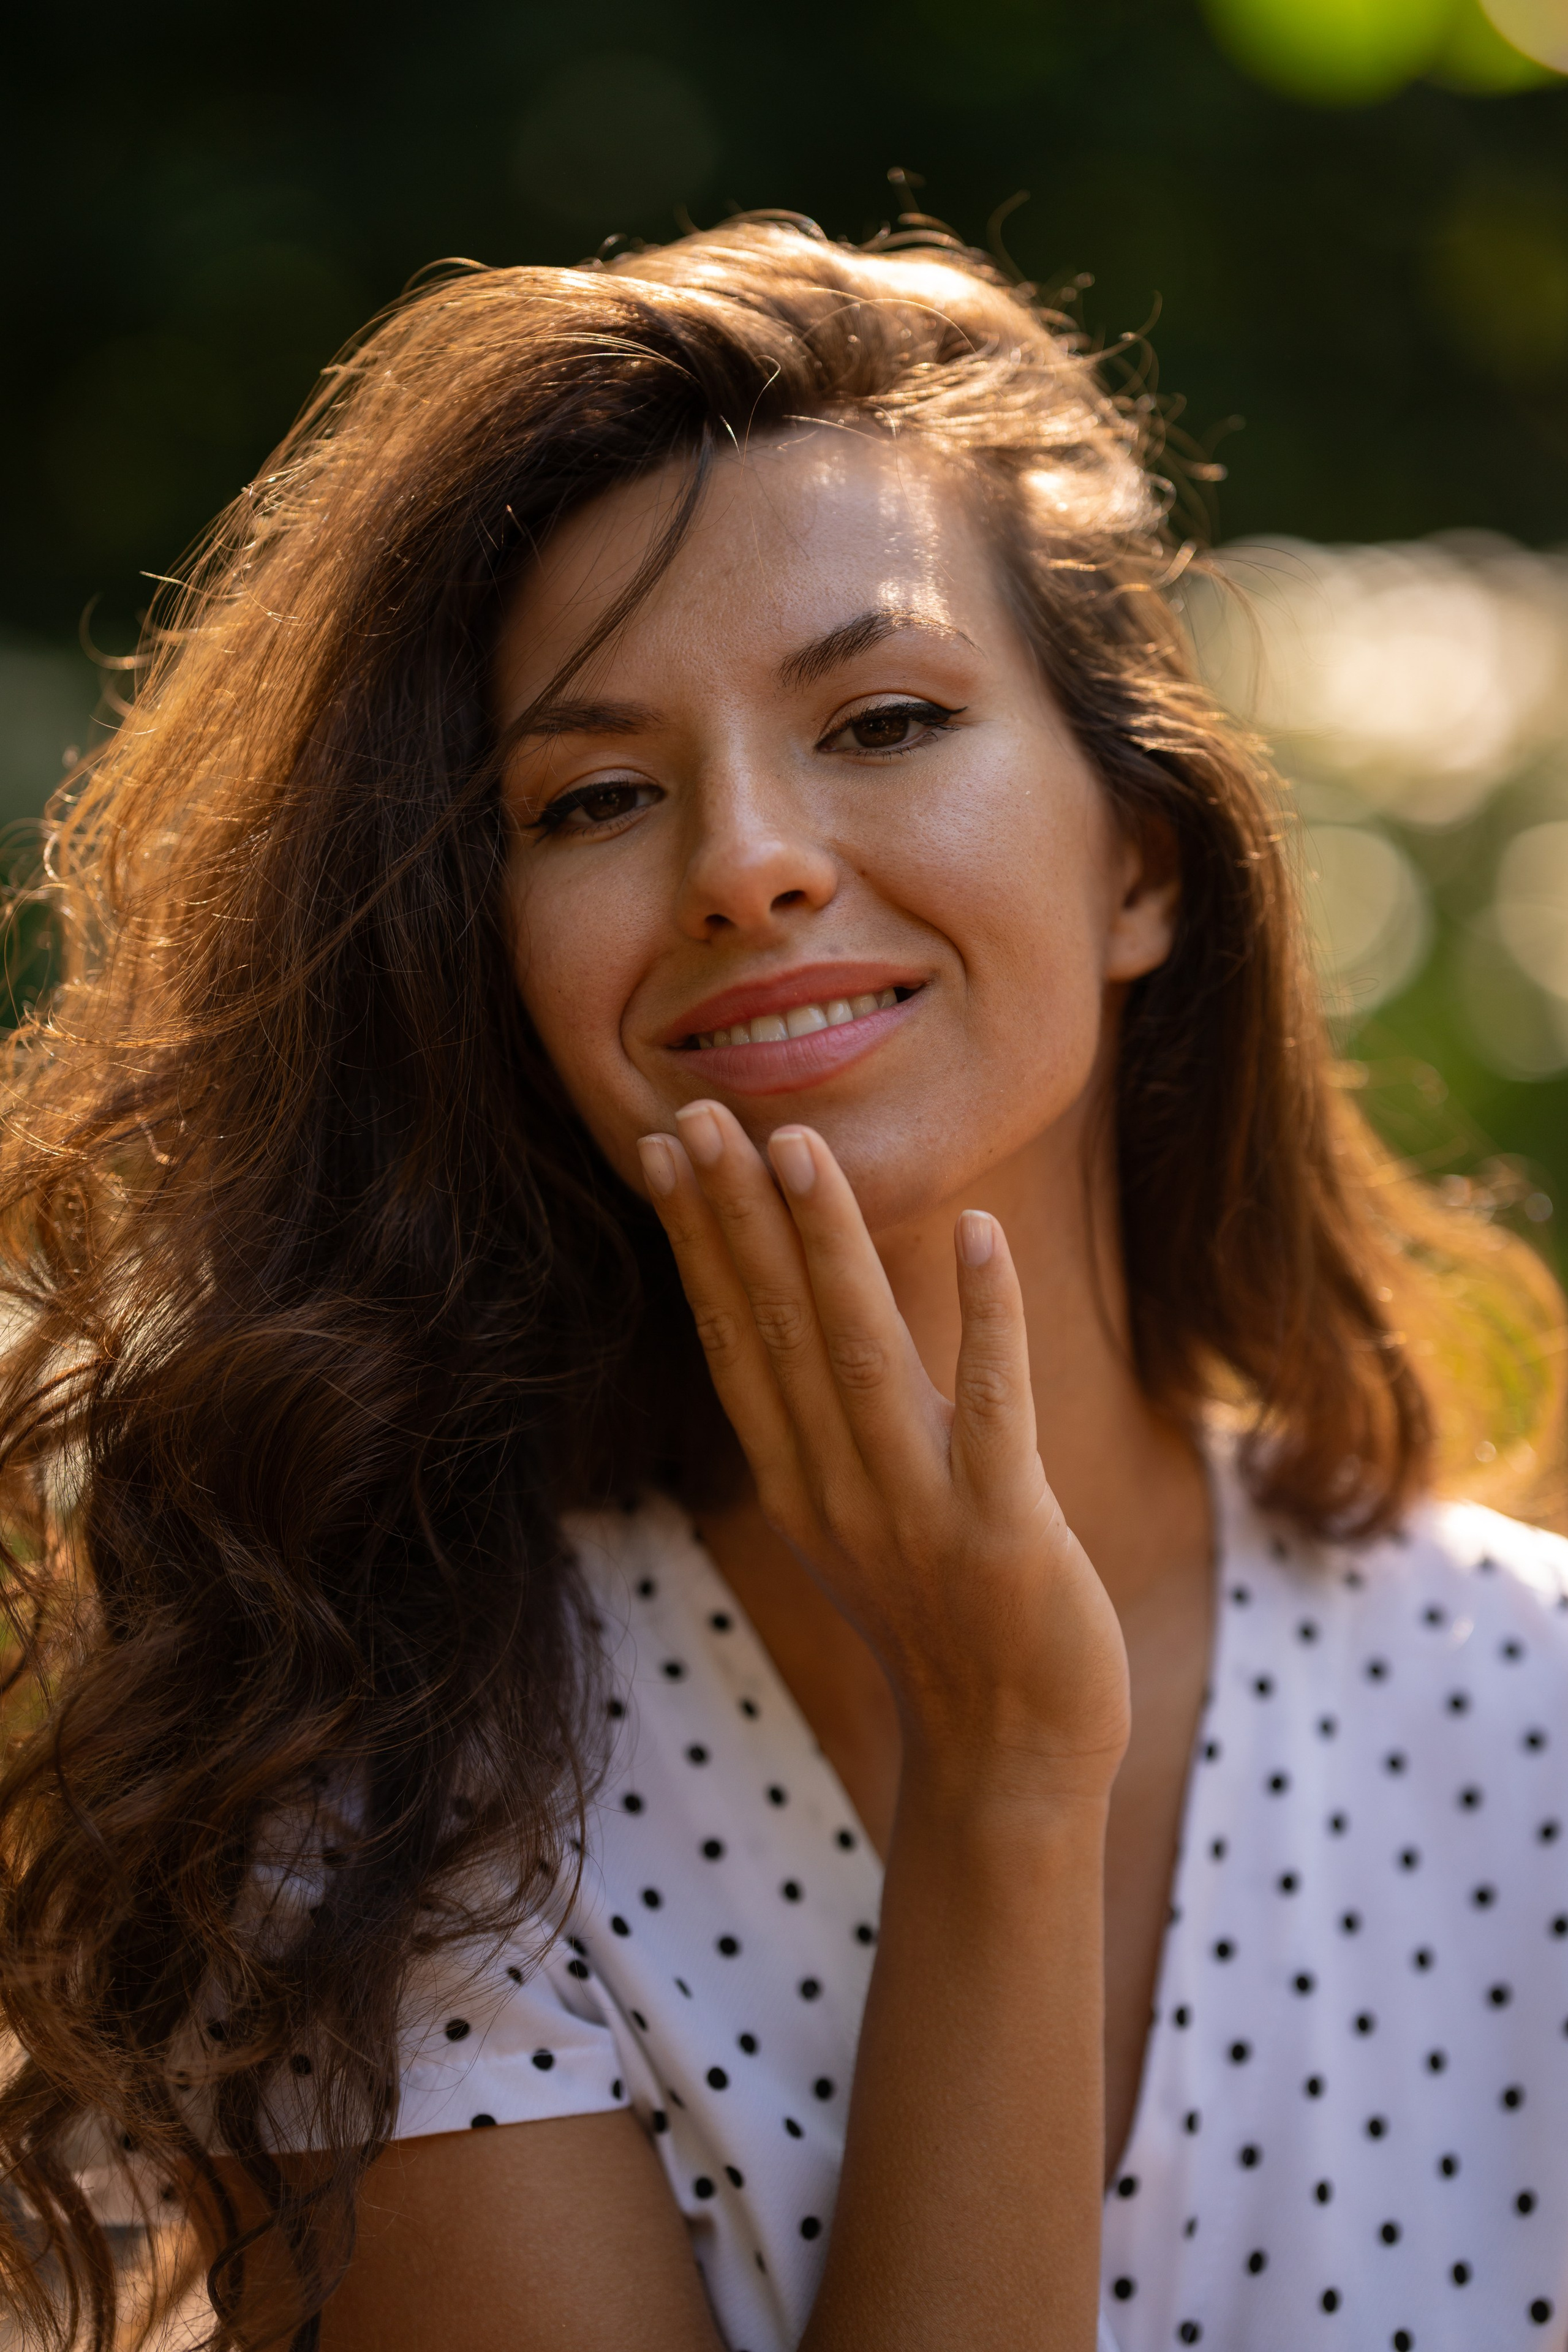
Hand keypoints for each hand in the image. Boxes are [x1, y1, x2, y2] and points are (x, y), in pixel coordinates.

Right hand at [636, 1104, 1129, 1799]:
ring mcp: (916, 1511)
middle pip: (774, 1331)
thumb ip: (822, 1418)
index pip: (731, 1337)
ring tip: (800, 1145)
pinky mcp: (1005, 1530)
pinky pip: (994, 1408)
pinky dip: (986, 1318)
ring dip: (827, 1247)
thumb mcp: (855, 1511)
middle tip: (699, 1113)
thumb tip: (791, 1306)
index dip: (697, 1240)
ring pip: (860, 1354)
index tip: (665, 1146)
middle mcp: (835, 1489)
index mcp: (795, 1479)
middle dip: (736, 1218)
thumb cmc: (940, 1614)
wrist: (1009, 1751)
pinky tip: (979, 1233)